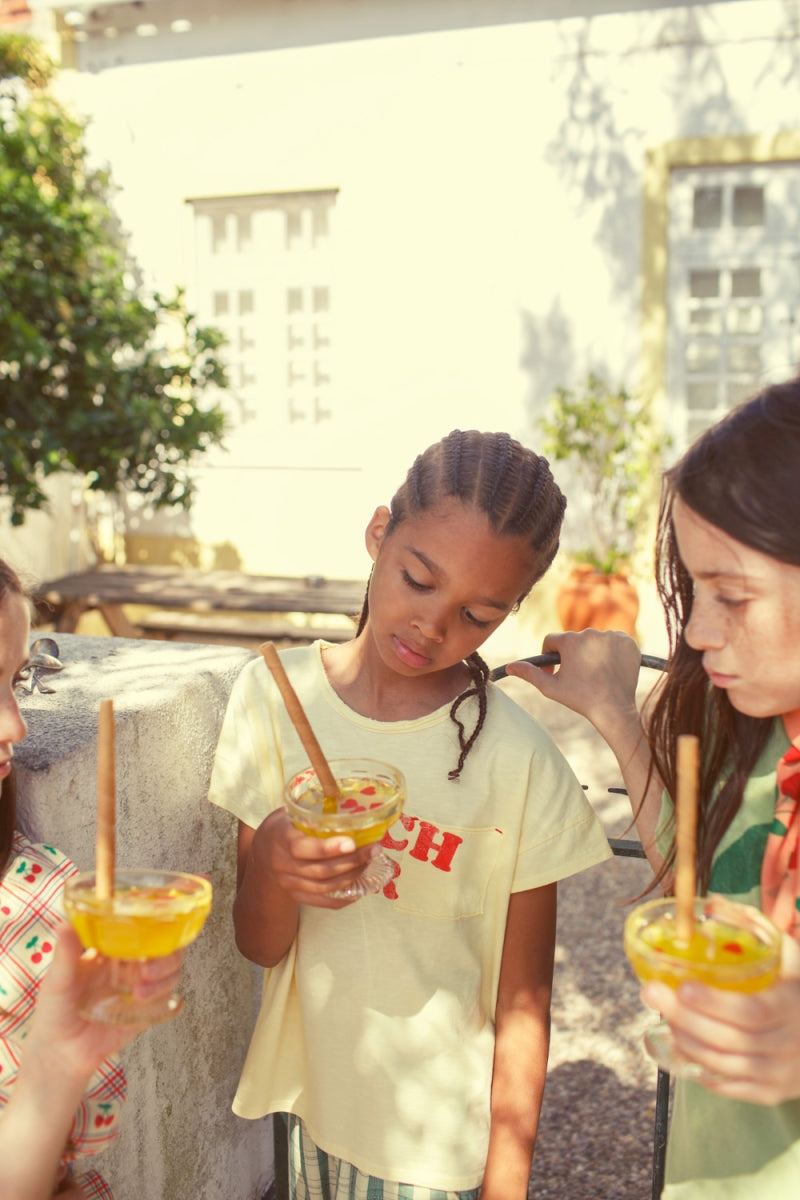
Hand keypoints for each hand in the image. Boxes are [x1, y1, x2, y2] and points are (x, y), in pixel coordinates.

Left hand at [30, 924, 184, 1074]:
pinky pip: (170, 1000)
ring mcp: (141, 986)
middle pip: (166, 947)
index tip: (150, 930)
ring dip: (165, 977)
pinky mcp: (147, 1011)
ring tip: (139, 991)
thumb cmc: (55, 1010)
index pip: (142, 928)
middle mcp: (131, 964)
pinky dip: (170, 999)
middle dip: (165, 956)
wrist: (60, 1052)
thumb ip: (65, 954)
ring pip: (172, 971)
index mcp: (112, 949)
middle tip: (147, 969)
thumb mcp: (57, 979)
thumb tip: (65, 925)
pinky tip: (148, 1003)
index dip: (153, 925)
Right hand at [257, 807, 380, 908]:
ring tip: (368, 862)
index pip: (301, 848)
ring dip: (351, 876)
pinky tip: (359, 888)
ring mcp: (287, 883)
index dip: (328, 848)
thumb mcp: (294, 812)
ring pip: (323, 887)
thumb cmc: (287, 824)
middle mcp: (281, 863)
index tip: (352, 842)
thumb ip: (316, 813)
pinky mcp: (295, 895)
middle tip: (373, 849)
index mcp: (279, 837)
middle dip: (351, 861)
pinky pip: (322, 901)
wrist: (264, 848)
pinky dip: (343, 898)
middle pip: (319, 870)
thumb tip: (356, 808)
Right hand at [505, 629, 641, 740]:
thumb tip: (509, 666)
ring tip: (595, 673)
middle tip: (579, 676)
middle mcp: (591, 633)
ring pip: (595, 640)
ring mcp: (612, 636)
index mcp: (570, 641)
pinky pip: (614, 641)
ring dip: (592, 652)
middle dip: (573, 655)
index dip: (551, 656)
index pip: (553, 640)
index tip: (555, 671)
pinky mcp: (628, 641)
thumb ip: (530, 673)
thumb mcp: (551, 687)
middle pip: (575, 640)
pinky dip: (612, 651)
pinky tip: (611, 667)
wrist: (615, 708)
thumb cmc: (580, 699)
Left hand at [641, 935, 799, 1103]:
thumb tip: (712, 904)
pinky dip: (699, 1067)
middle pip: (730, 1039)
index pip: (751, 1012)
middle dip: (684, 1018)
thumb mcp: (788, 954)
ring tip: (663, 1016)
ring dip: (686, 1041)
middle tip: (651, 992)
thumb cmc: (797, 986)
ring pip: (724, 1065)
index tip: (682, 986)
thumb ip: (754, 928)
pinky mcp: (772, 1093)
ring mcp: (781, 1074)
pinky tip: (679, 1045)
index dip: (713, 1003)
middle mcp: (791, 1044)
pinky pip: (728, 1087)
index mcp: (794, 1006)